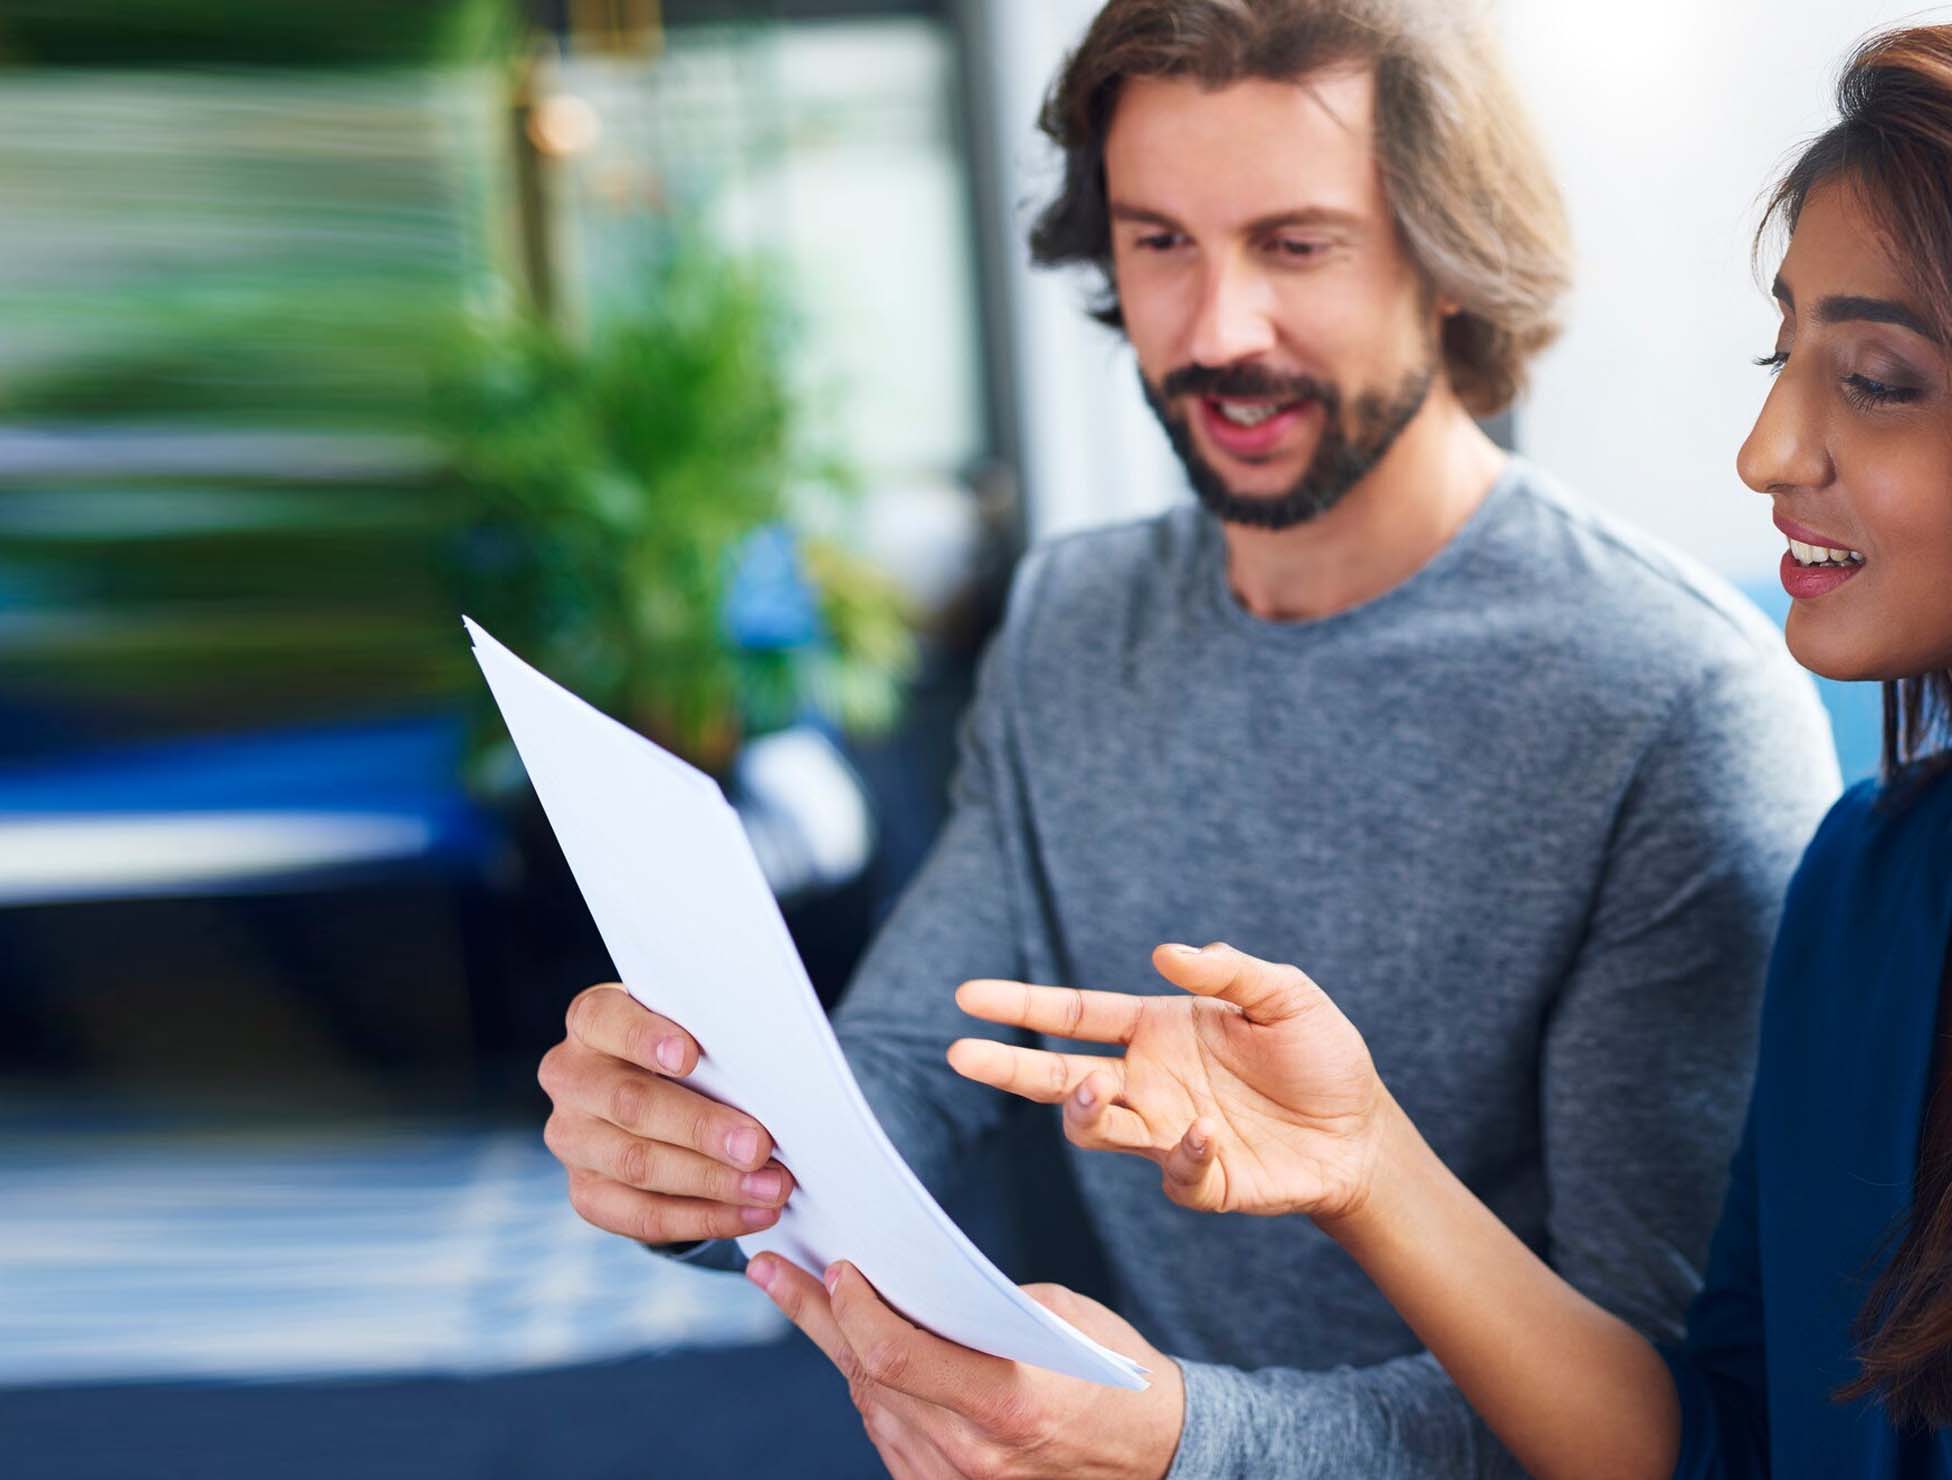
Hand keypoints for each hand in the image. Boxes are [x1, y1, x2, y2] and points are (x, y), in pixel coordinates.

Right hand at [538, 983, 793, 1243]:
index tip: (689, 1055)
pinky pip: (641, 1216)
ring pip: (637, 1165)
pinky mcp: (586, 1191)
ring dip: (712, 1181)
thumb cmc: (689, 1050)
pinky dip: (703, 1217)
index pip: (605, 1020)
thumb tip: (770, 1070)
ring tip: (769, 1187)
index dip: (644, 1038)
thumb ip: (713, 1040)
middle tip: (757, 1145)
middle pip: (629, 1103)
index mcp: (592, 1022)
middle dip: (700, 1128)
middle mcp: (571, 1078)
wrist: (656, 1095)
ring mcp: (572, 1138)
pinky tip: (749, 1214)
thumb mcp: (693, 1029)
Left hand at [748, 1254, 1183, 1479]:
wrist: (1157, 1459)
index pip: (893, 1354)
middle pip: (866, 1377)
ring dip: (842, 1352)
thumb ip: (979, 1308)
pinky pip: (891, 1437)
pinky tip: (863, 1355)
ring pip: (871, 1407)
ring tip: (810, 1299)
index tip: (831, 1263)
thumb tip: (910, 1281)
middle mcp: (972, 1455)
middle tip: (770, 1270)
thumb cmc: (1114, 1378)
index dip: (850, 1306)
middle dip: (815, 1316)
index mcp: (1006, 1401)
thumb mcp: (1058, 1318)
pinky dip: (875, 1392)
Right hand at [947, 942, 1384, 1220]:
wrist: (1363, 1133)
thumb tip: (1165, 952)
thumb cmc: (1321, 1056)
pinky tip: (1204, 1131)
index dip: (1021, 1006)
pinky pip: (1171, 1173)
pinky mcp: (1201, 1179)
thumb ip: (1229, 971)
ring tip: (1100, 1085)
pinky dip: (1180, 1153)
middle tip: (961, 1054)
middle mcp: (1148, 1082)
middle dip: (1006, 1066)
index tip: (967, 997)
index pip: (1073, 1016)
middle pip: (1057, 1078)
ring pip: (1097, 1130)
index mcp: (1155, 1032)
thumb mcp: (1286, 995)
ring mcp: (1166, 1133)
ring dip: (1087, 1110)